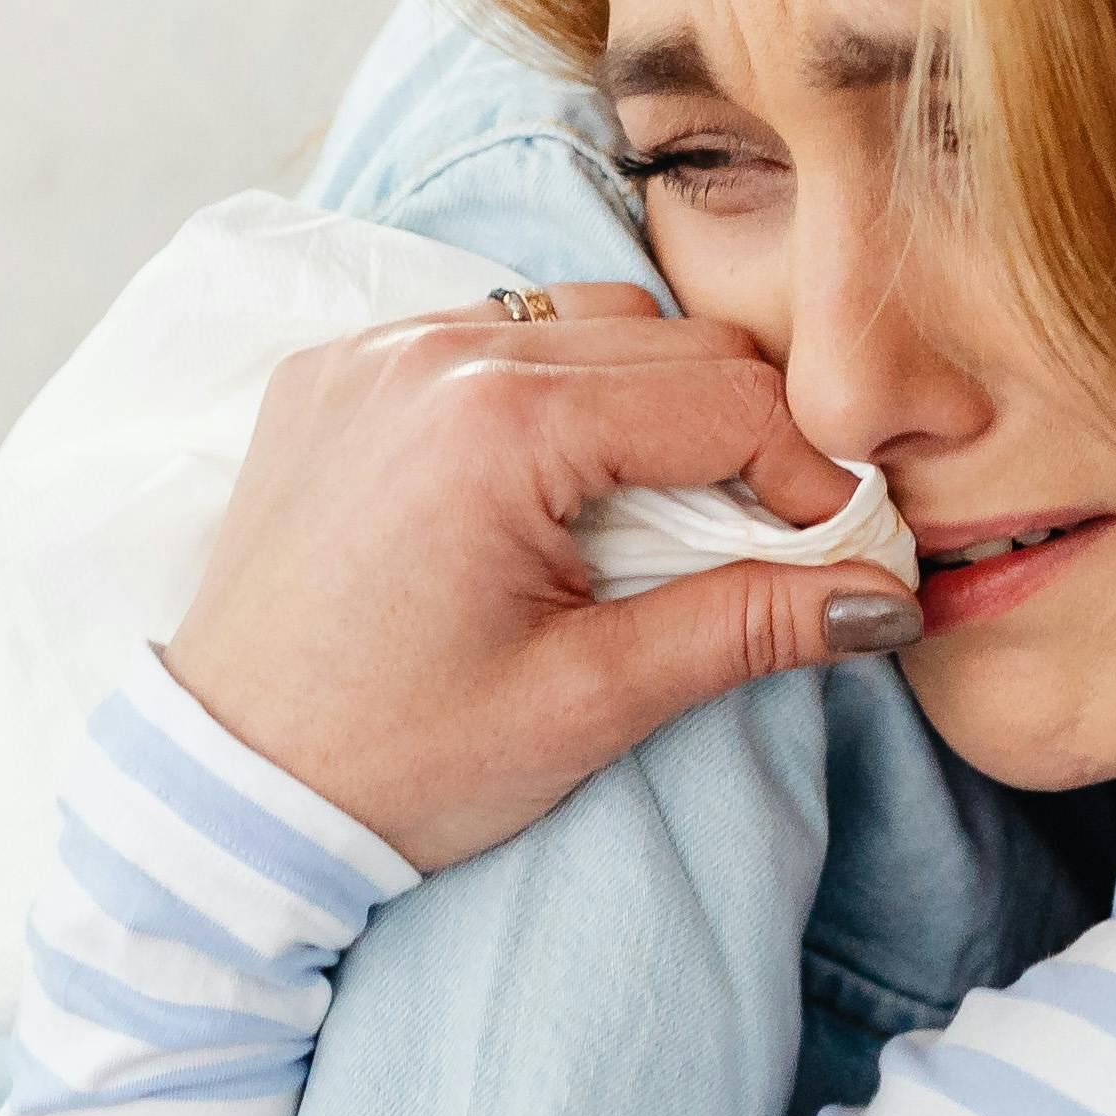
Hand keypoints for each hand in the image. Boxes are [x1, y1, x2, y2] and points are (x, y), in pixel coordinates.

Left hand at [158, 291, 919, 872]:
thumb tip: (889, 600)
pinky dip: (550, 388)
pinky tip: (554, 483)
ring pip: (585, 319)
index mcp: (496, 425)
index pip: (722, 397)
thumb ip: (747, 626)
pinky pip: (490, 332)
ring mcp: (373, 350)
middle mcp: (431, 352)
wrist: (225, 796)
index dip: (808, 474)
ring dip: (648, 398)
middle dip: (741, 433)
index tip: (841, 553)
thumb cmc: (396, 763)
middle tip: (769, 539)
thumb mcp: (590, 701)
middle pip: (667, 342)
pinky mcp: (335, 371)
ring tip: (656, 514)